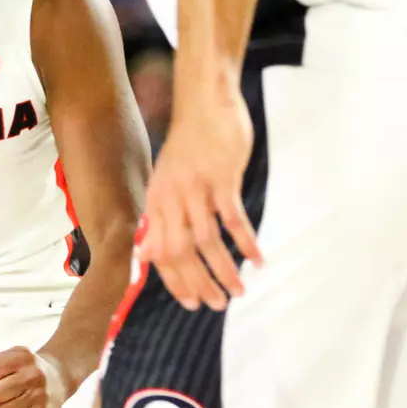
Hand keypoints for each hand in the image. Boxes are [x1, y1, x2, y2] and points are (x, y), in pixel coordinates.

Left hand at [139, 93, 261, 311]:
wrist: (204, 103)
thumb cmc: (189, 145)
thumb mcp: (166, 182)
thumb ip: (159, 218)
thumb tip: (149, 254)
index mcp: (157, 201)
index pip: (159, 252)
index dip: (174, 281)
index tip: (191, 303)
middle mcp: (171, 198)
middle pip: (180, 252)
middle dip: (199, 283)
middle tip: (218, 304)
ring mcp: (196, 188)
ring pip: (206, 241)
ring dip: (224, 270)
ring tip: (239, 291)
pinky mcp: (220, 177)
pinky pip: (232, 218)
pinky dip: (245, 242)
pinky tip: (257, 260)